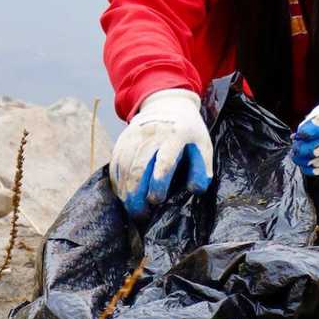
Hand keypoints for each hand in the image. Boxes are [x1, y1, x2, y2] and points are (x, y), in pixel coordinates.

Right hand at [110, 89, 212, 218]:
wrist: (167, 104)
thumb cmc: (188, 132)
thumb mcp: (203, 145)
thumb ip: (202, 168)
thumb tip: (196, 190)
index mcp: (175, 136)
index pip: (164, 161)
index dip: (158, 182)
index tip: (156, 200)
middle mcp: (151, 134)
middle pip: (138, 166)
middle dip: (137, 193)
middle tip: (141, 214)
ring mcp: (134, 136)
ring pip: (123, 167)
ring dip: (125, 191)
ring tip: (132, 210)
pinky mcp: (122, 140)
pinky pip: (115, 163)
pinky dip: (117, 182)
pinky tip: (122, 196)